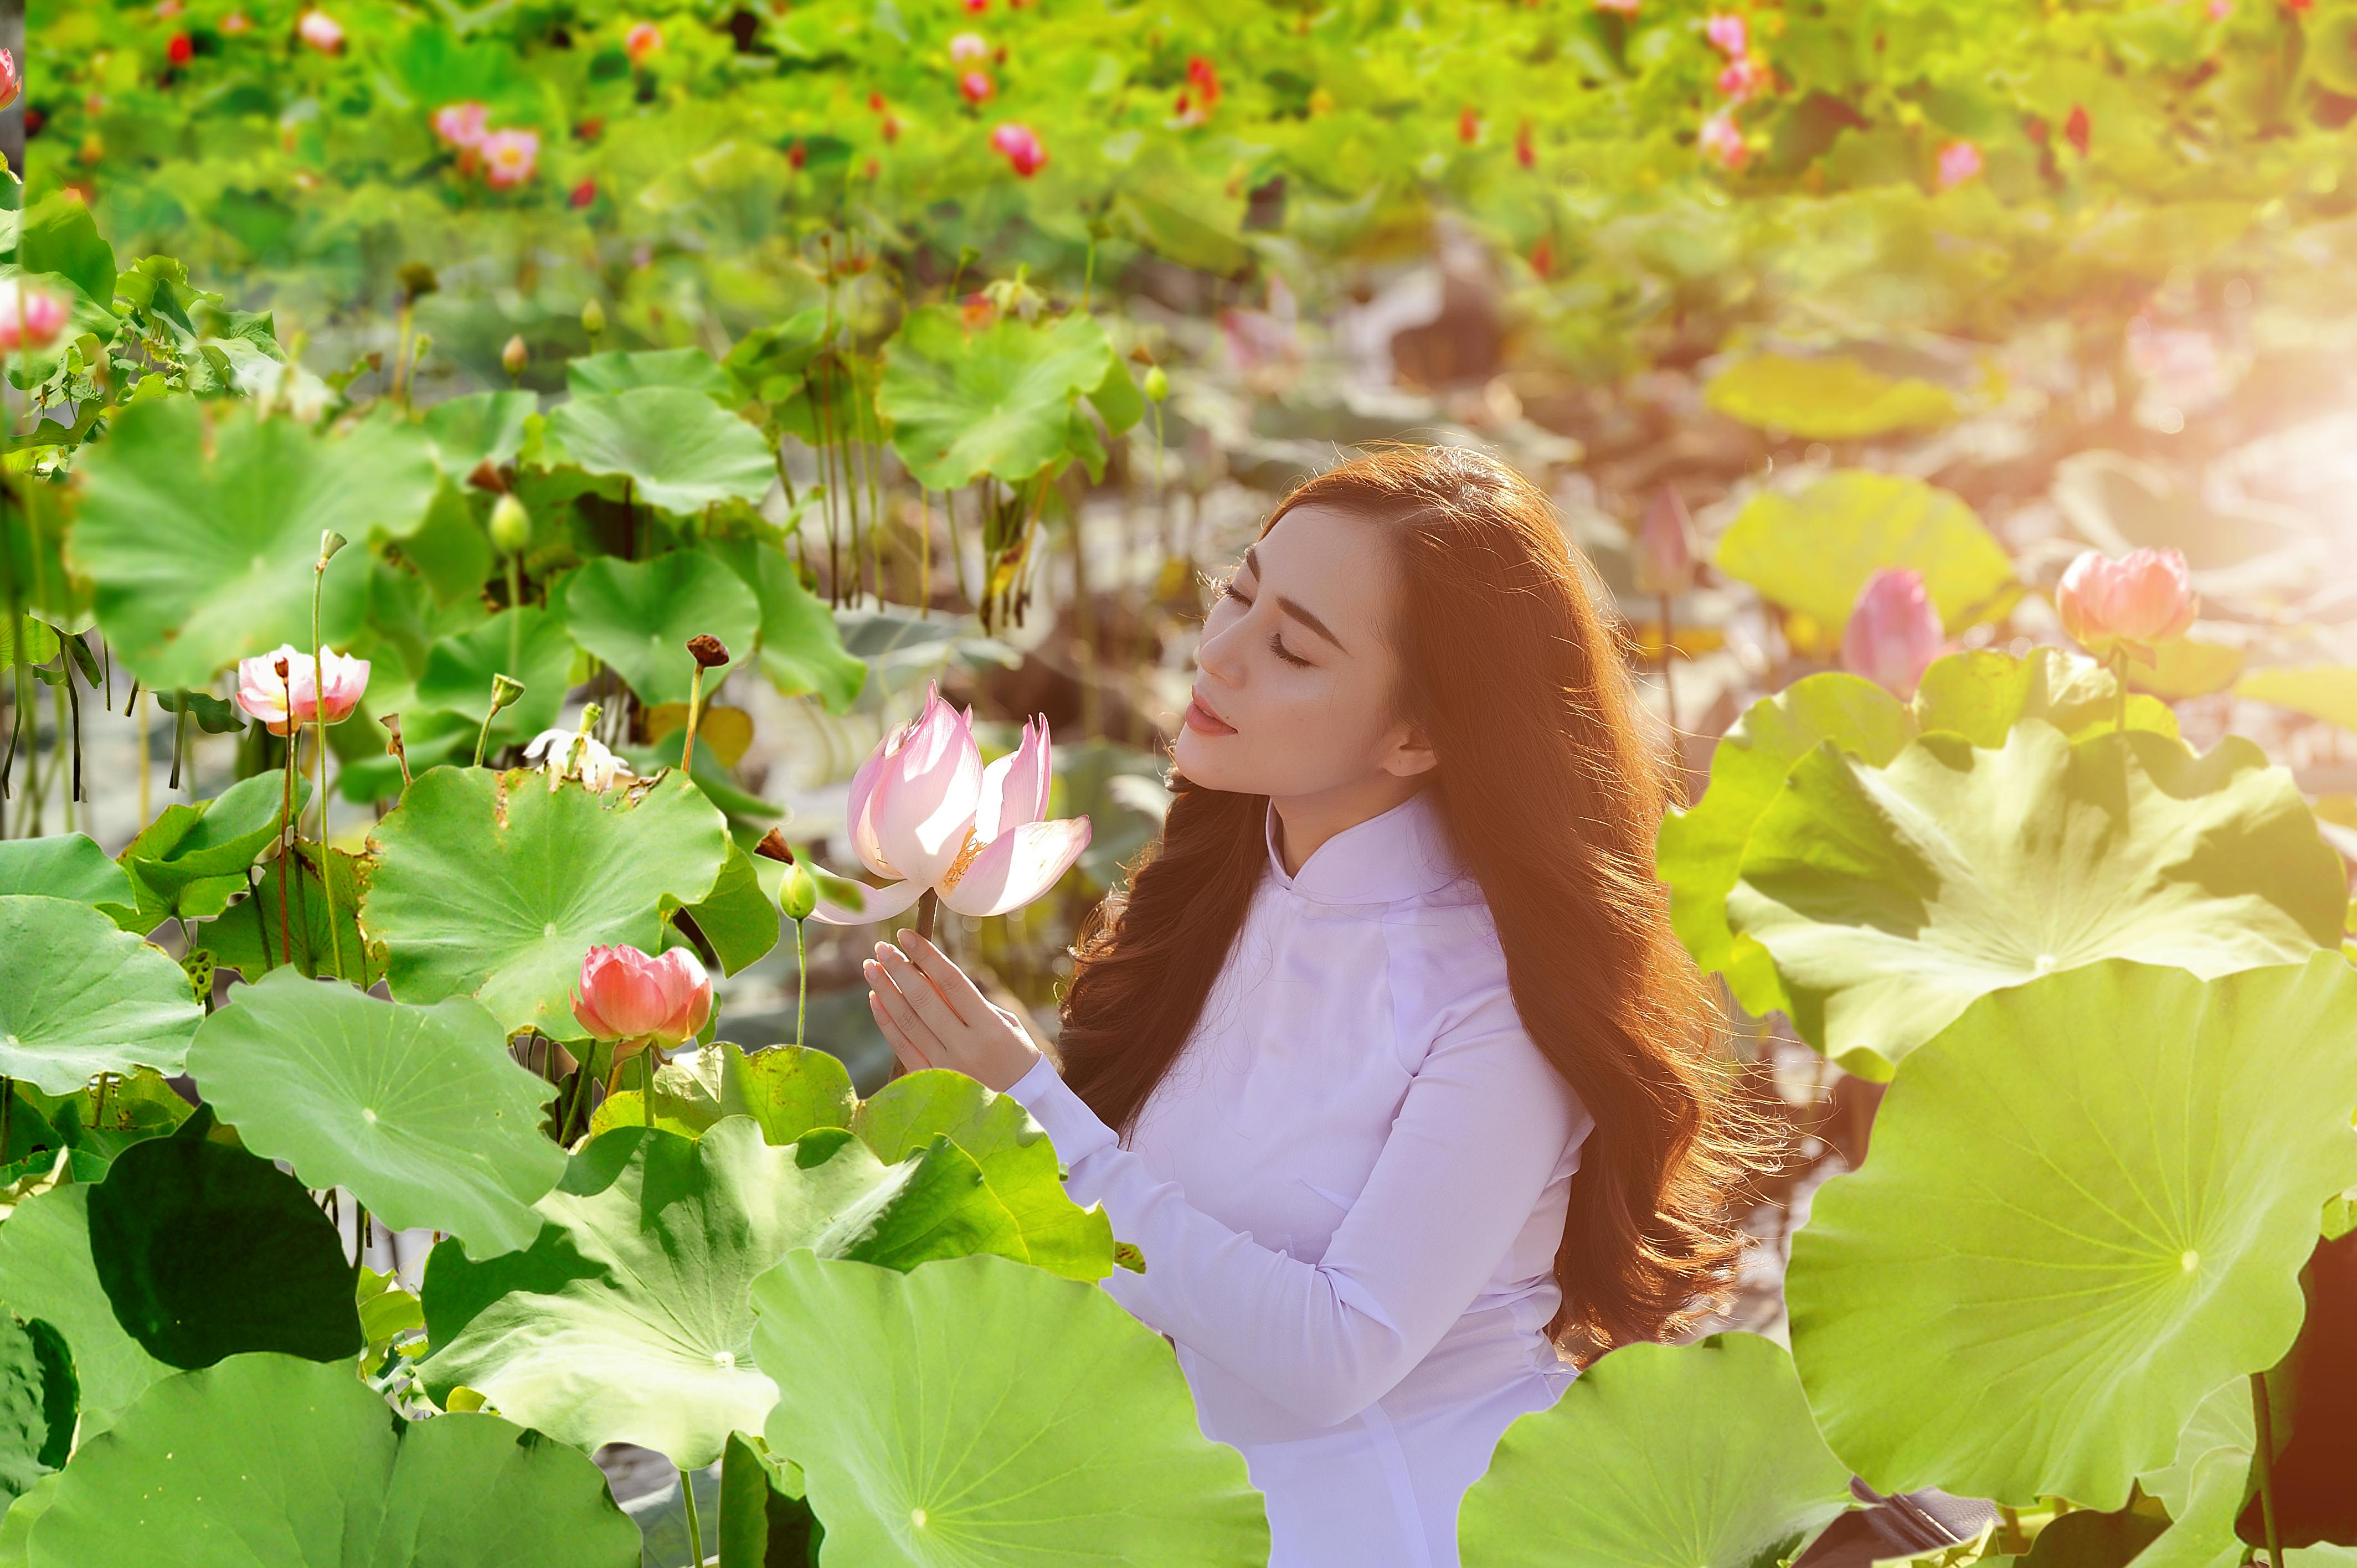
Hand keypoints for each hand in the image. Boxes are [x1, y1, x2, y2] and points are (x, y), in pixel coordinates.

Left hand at [863, 928, 1043, 1092]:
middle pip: (923, 999)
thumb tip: (932, 978)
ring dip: (886, 991)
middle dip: (899, 969)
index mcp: (990, 1028)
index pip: (951, 982)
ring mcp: (945, 1066)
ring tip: (871, 968)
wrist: (1026, 1109)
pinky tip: (875, 1000)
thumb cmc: (1018, 1058)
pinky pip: (902, 1047)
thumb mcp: (1006, 1025)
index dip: (926, 956)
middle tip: (881, 948)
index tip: (906, 936)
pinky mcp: (931, 1082)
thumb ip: (972, 1004)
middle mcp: (965, 1047)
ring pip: (907, 1021)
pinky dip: (886, 1022)